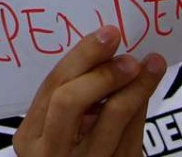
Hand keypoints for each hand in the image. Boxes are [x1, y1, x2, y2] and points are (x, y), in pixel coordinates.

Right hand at [12, 25, 166, 155]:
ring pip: (112, 117)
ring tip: (151, 65)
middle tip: (127, 57)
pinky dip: (141, 107)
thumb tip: (100, 53)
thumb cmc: (64, 152)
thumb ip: (68, 101)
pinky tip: (146, 89)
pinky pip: (133, 134)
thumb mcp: (53, 130)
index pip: (52, 87)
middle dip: (102, 73)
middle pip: (70, 100)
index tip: (106, 35)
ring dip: (136, 85)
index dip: (81, 57)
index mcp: (30, 136)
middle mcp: (52, 152)